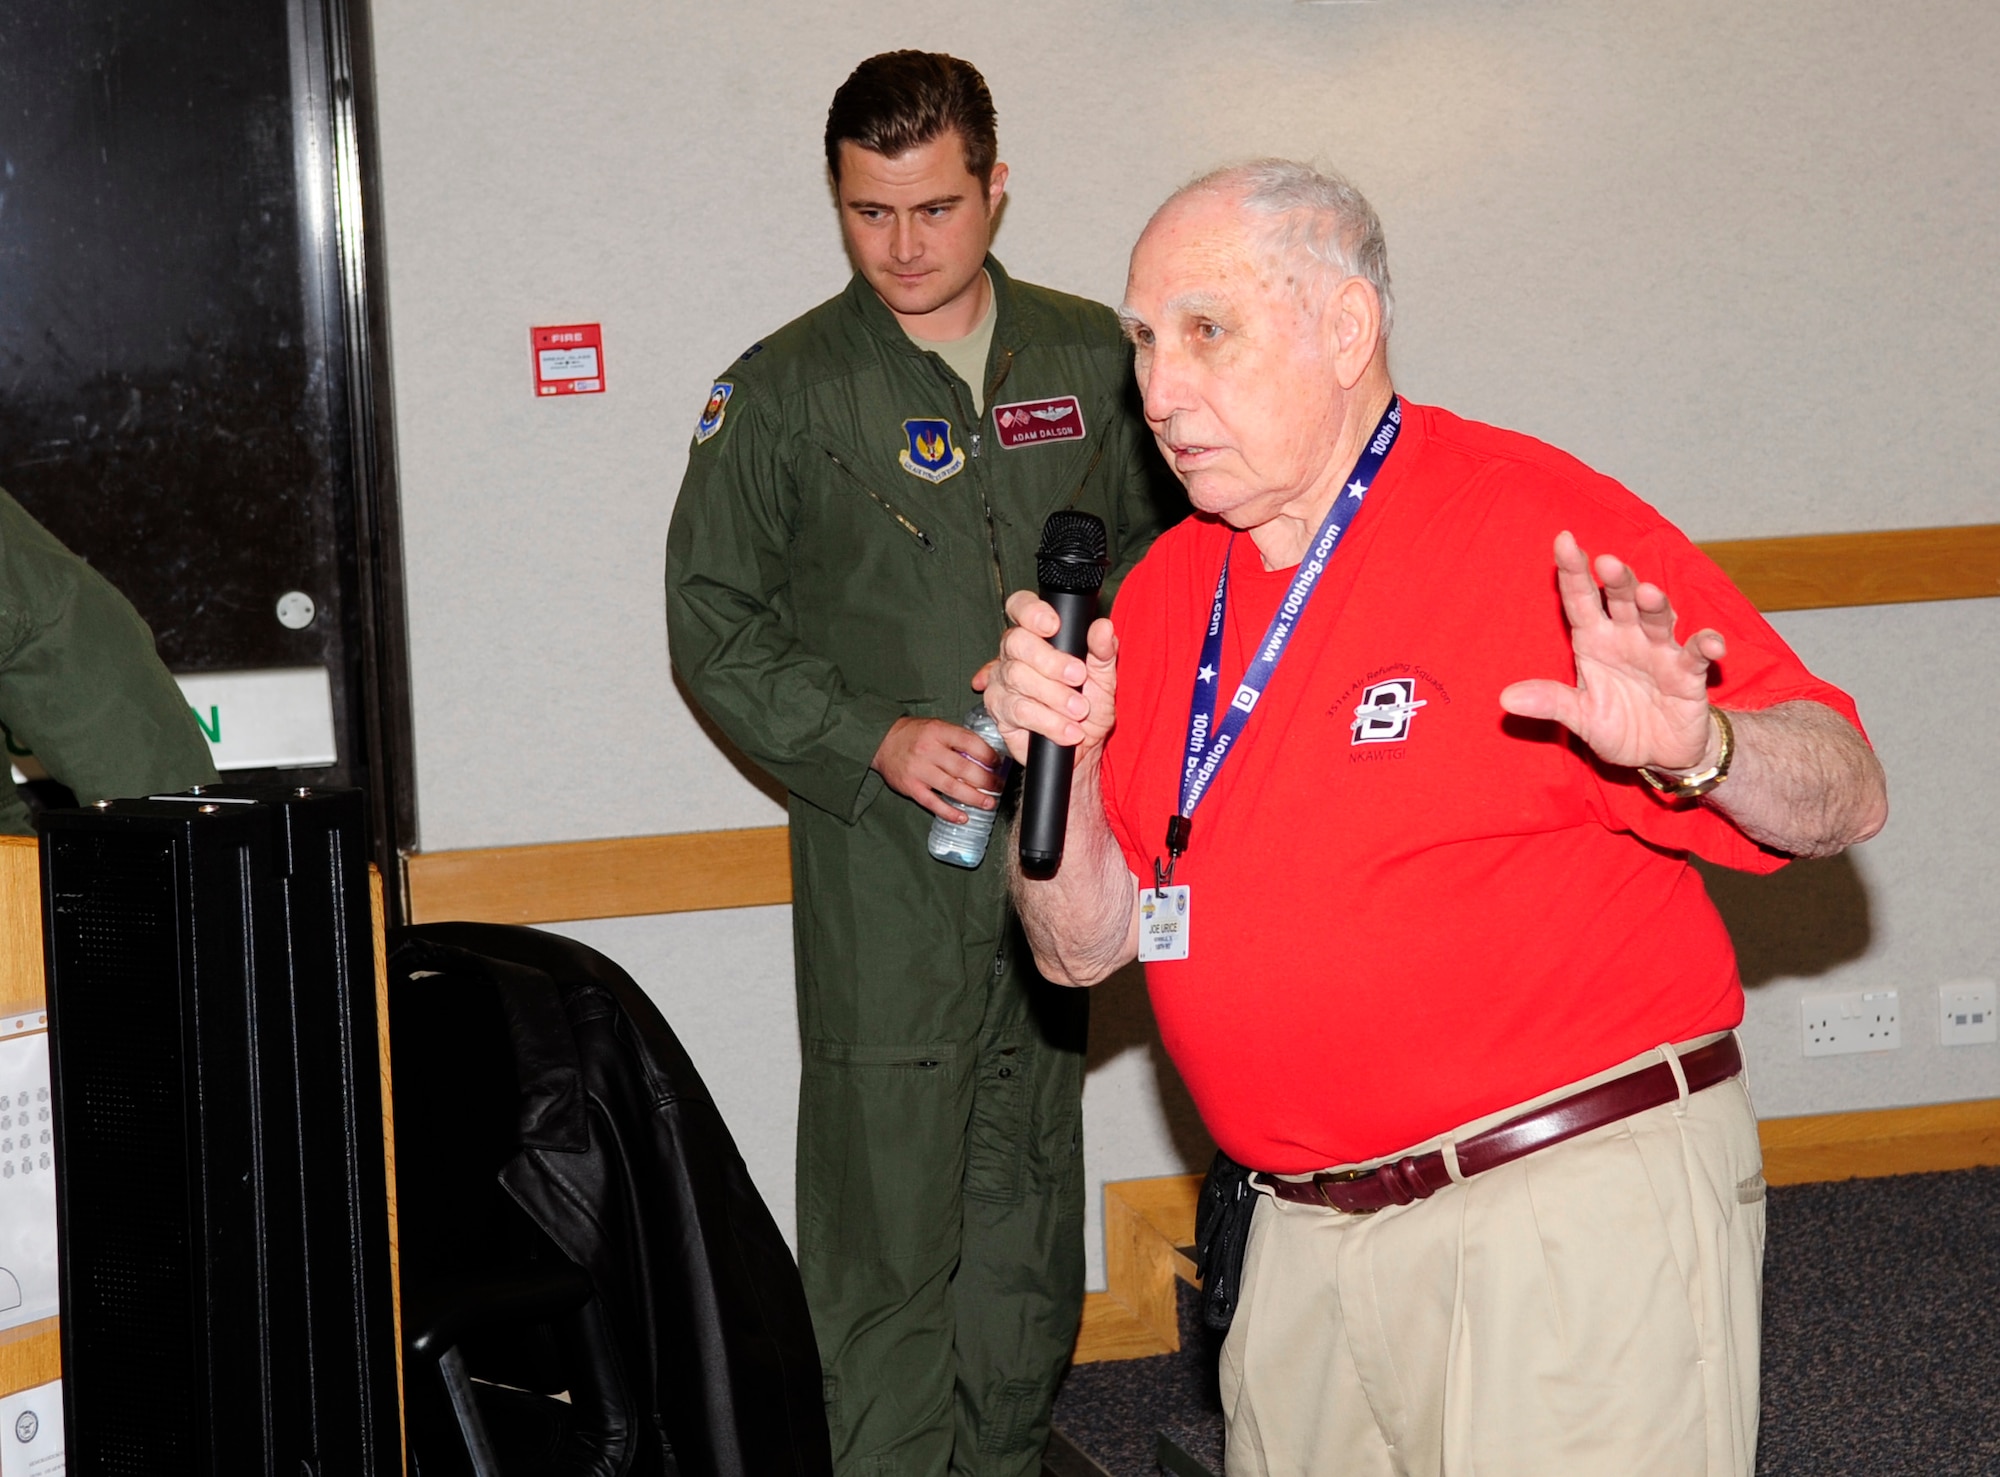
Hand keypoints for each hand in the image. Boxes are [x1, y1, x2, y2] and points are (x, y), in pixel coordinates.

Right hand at [872, 716, 1003, 823]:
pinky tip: (963, 817)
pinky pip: (932, 803)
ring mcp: (919, 770)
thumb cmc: (915, 735)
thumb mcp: (937, 727)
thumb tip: (986, 755)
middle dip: (986, 780)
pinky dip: (949, 812)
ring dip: (974, 798)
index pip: (970, 742)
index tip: (999, 764)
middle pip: (963, 768)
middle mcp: (929, 750)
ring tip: (989, 803)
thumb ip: (957, 738)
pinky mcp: (911, 787)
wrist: (882, 741)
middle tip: (999, 786)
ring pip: (952, 787)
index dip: (988, 755)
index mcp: (939, 732)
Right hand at [972, 590, 1118, 765]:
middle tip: (1078, 677)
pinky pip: (1019, 710)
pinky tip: (1069, 730)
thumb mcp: (1104, 677)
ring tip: (1079, 711)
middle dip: (1050, 661)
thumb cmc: (1089, 707)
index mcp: (1037, 635)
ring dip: (1054, 696)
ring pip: (1017, 678)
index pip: (1020, 607)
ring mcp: (1002, 682)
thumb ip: (1103, 651)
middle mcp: (1013, 654)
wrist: (1083, 748)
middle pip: (1017, 642)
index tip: (1053, 625)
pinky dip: (1049, 721)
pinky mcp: (1000, 711)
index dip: (1031, 611)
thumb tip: (1103, 627)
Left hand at [1498, 531, 1724, 772]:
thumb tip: (1506, 699)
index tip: (1563, 540)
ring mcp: (1659, 651)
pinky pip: (1697, 654)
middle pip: (1621, 600)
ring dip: (1655, 604)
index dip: (1573, 570)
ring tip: (1646, 593)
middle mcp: (1627, 637)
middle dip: (1616, 580)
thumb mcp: (1579, 717)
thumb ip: (1549, 702)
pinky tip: (1710, 643)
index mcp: (1595, 640)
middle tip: (1607, 562)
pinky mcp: (1688, 674)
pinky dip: (1706, 645)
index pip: (1580, 599)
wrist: (1659, 753)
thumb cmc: (1618, 725)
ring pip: (1658, 618)